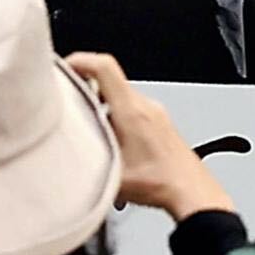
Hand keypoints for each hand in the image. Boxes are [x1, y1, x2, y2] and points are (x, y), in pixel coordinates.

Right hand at [67, 52, 235, 221]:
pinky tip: (113, 145)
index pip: (103, 66)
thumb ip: (83, 160)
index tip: (64, 69)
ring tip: (89, 132)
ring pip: (120, 97)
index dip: (79, 61)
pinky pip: (132, 111)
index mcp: (131, 110)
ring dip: (101, 108)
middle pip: (109, 81)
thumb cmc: (161, 184)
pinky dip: (116, 119)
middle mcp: (145, 106)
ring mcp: (155, 113)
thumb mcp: (109, 175)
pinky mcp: (161, 124)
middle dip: (85, 90)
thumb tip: (62, 158)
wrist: (191, 193)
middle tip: (68, 107)